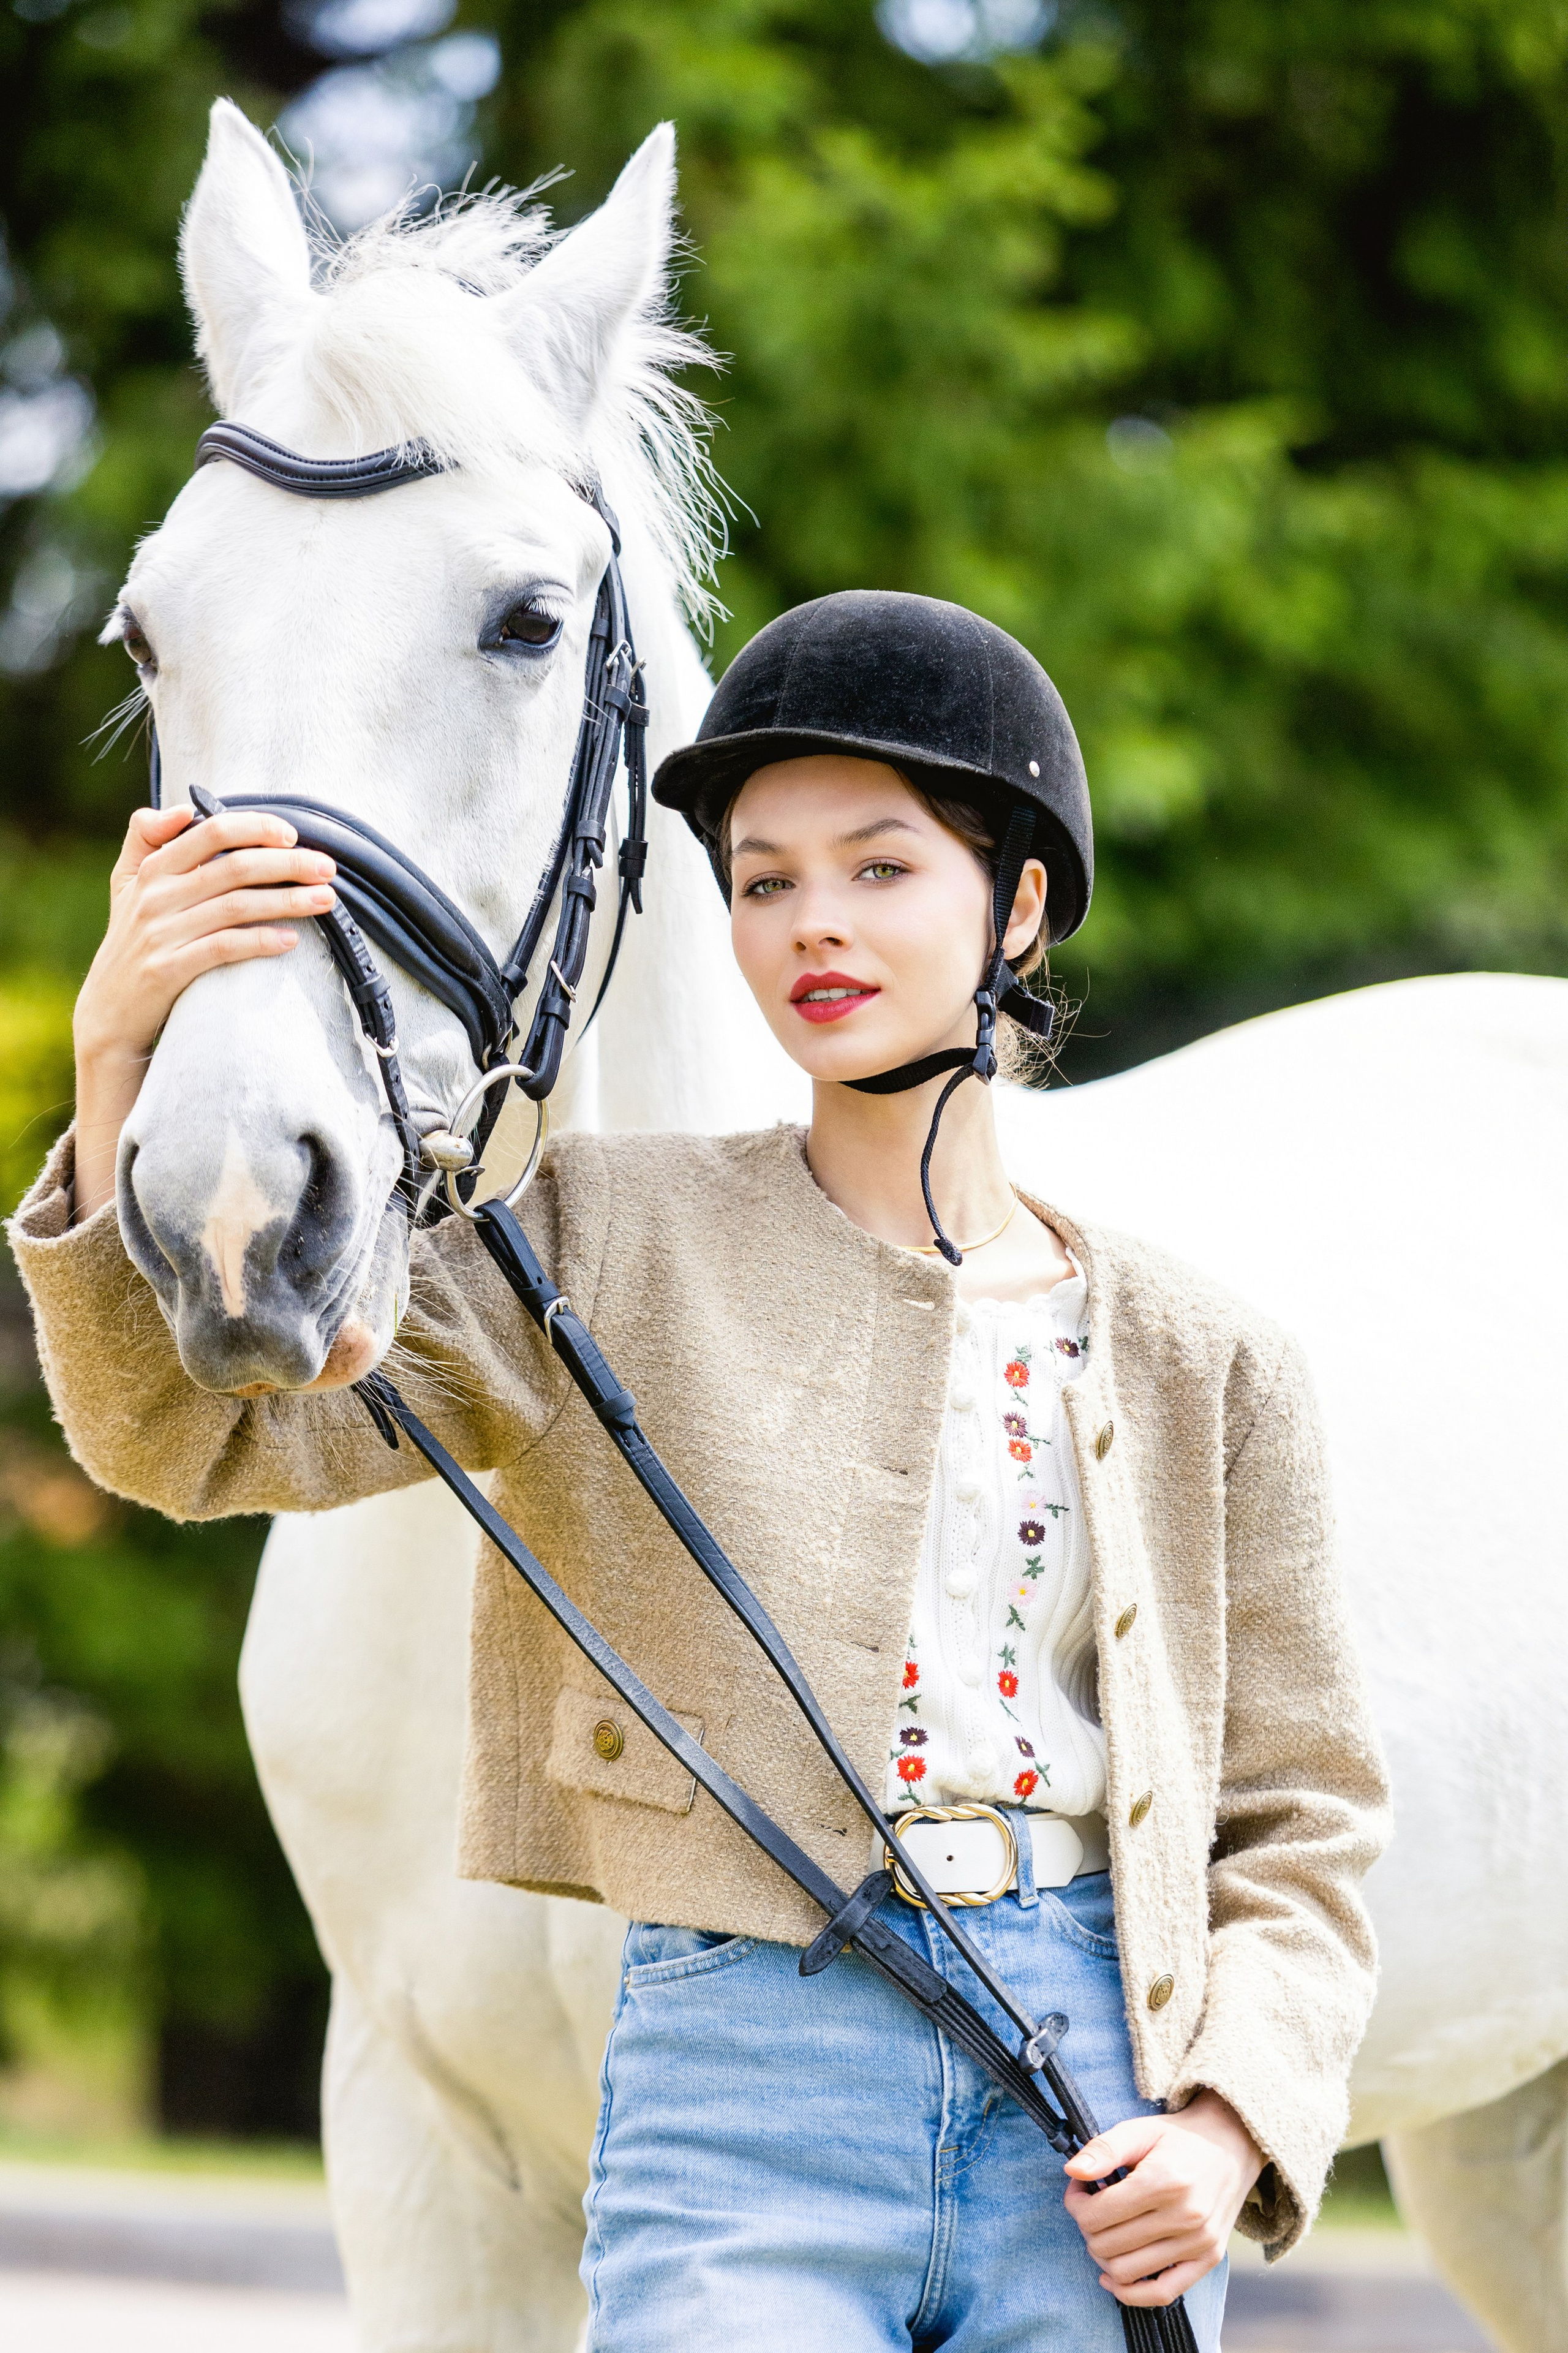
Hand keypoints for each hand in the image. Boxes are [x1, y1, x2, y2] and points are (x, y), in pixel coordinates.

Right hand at [72, 804, 336, 1220]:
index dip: (255, 827)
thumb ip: (145, 838)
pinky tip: (291, 940)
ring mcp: (161, 934)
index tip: (292, 835)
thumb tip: (182, 808)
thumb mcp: (126, 885)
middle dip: (287, 864)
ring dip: (287, 901)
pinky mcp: (169, 970)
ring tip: (326, 900)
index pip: (210, 831)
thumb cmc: (131, 944)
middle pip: (233, 866)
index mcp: (152, 869)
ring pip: (236, 906)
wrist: (109, 1014)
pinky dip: (261, 941)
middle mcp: (155, 897)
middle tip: (328, 867)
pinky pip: (224, 948)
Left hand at [1063, 2090, 1263, 2307]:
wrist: (1231, 2146)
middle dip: (1087, 2228)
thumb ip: (1104, 2149)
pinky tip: (1113, 2276)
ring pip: (1127, 2272)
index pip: (1097, 2215)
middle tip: (1091, 2207)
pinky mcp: (1208, 2259)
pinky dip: (1131, 2293)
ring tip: (1106, 2231)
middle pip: (1107, 2245)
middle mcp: (1184, 2216)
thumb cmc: (1178, 2139)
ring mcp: (1198, 2242)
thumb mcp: (1139, 2130)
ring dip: (1103, 2256)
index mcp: (1163, 2181)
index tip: (1080, 2188)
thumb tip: (1072, 2172)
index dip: (1076, 2203)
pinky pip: (1163, 2293)